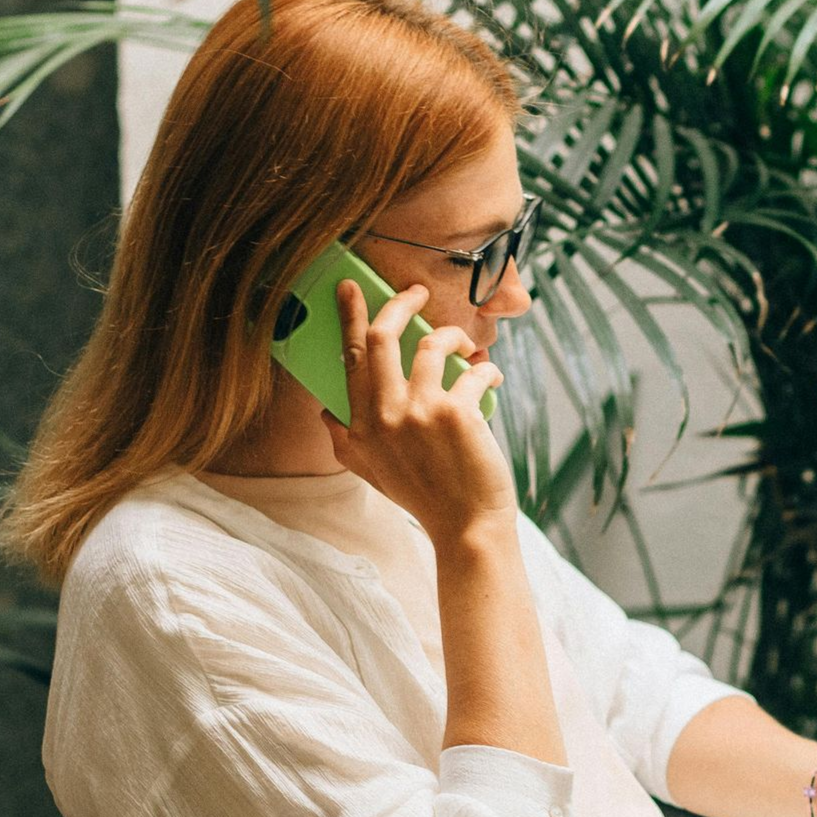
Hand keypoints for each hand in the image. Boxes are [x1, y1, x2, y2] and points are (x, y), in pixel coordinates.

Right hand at [318, 279, 513, 540]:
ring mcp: (420, 412)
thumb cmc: (425, 497)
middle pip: (381, 336)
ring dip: (453, 336)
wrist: (466, 527)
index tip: (351, 288)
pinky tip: (492, 376)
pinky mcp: (458, 414)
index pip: (349, 358)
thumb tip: (324, 412)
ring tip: (466, 346)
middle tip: (415, 292)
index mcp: (360, 424)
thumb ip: (345, 440)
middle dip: (399, 303)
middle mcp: (384, 414)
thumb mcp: (370, 472)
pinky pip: (474, 370)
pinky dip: (487, 368)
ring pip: (432, 344)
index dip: (349, 317)